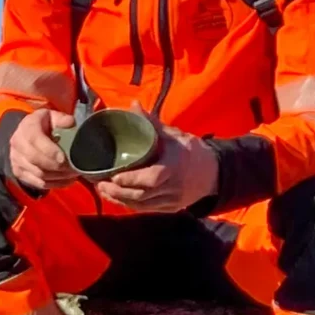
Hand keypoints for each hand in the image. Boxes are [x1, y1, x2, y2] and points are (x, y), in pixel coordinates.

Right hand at [7, 108, 79, 192]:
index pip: (34, 139)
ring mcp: (16, 159)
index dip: (49, 150)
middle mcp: (17, 143)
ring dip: (58, 176)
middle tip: (72, 168)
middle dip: (55, 166)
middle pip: (34, 159)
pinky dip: (55, 184)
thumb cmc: (44, 125)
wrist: (27, 135)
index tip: (63, 158)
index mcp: (27, 126)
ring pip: (38, 173)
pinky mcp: (19, 172)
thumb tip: (70, 122)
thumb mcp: (52, 117)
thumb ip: (61, 119)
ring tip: (73, 173)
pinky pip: (38, 183)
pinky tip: (67, 180)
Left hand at [95, 125, 217, 213]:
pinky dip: (129, 204)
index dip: (131, 179)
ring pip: (142, 205)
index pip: (151, 178)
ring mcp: (172, 200)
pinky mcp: (170, 208)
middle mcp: (173, 186)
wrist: (214, 173)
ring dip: (120, 199)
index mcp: (175, 166)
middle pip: (142, 195)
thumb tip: (132, 105)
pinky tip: (116, 197)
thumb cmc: (191, 150)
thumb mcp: (174, 134)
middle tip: (100, 183)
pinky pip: (146, 209)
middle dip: (119, 192)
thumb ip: (152, 123)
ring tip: (103, 190)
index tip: (114, 175)